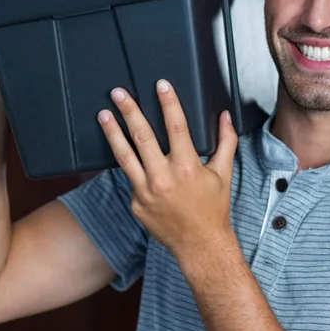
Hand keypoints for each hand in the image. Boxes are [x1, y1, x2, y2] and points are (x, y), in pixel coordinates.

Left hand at [98, 80, 237, 262]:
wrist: (200, 245)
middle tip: (118, 93)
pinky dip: (130, 167)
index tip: (160, 85)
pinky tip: (124, 154)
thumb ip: (225, 142)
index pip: (175, 126)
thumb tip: (226, 117)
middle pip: (141, 136)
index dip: (168, 102)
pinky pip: (130, 179)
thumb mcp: (223, 174)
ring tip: (103, 115)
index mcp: (186, 167)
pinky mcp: (135, 203)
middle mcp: (163, 178)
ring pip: (124, 156)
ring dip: (112, 133)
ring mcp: (145, 192)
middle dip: (129, 111)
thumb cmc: (213, 210)